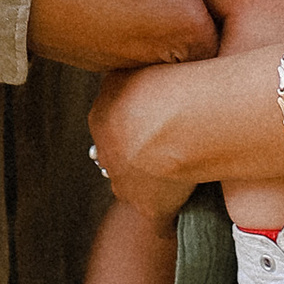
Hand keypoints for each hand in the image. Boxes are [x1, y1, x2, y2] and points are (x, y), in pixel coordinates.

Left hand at [91, 61, 205, 221]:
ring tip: (180, 171)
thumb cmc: (166, 83)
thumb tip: (137, 73)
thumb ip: (131, 74)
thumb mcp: (137, 65)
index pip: (112, 120)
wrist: (178, 121)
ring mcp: (126, 184)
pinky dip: (168, 216)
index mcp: (100, 114)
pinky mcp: (150, 208)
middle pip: (118, 154)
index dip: (135, 119)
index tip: (157, 116)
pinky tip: (182, 213)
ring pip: (134, 185)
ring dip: (151, 181)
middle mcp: (106, 151)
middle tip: (167, 142)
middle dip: (137, 151)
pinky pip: (160, 218)